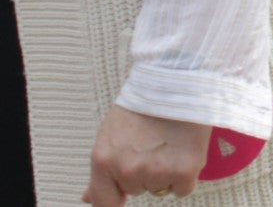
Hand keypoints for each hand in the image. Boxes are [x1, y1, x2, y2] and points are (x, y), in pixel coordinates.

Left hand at [83, 107, 209, 204]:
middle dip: (145, 172)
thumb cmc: (145, 100)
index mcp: (104, 160)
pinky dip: (185, 175)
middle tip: (154, 143)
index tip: (123, 194)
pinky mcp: (184, 171)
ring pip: (161, 187)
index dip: (116, 197)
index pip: (104, 202)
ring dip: (166, 172)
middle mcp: (127, 169)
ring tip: (171, 142)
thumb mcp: (111, 132)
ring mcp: (156, 172)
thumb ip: (102, 168)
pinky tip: (184, 151)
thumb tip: (87, 197)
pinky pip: (183, 189)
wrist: (178, 78)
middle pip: (138, 188)